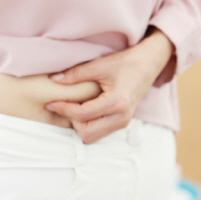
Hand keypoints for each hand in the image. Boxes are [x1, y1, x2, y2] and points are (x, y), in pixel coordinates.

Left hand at [46, 29, 173, 143]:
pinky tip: (82, 111)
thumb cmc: (126, 62)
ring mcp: (123, 122)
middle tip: (62, 106)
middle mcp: (121, 117)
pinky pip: (99, 133)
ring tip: (72, 108)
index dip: (63, 109)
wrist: (149, 64)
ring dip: (79, 125)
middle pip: (86, 133)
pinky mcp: (122, 123)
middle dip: (71, 121)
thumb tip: (54, 81)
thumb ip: (76, 74)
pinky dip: (87, 126)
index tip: (51, 103)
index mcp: (117, 103)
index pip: (82, 115)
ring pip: (92, 137)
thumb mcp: (100, 65)